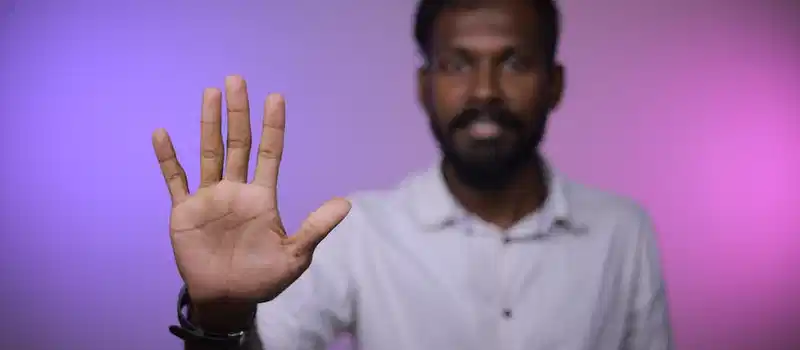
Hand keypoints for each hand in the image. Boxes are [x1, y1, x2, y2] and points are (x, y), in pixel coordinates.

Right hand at [152, 76, 350, 307]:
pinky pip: (175, 179)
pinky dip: (168, 158)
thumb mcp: (295, 255)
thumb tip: (347, 204)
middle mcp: (236, 190)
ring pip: (209, 153)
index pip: (269, 153)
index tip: (276, 97)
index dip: (273, 126)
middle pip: (238, 143)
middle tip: (237, 80)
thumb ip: (316, 228)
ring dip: (208, 124)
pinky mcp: (185, 211)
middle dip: (238, 113)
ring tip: (210, 93)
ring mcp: (209, 198)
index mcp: (262, 197)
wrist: (228, 300)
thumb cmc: (263, 278)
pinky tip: (161, 133)